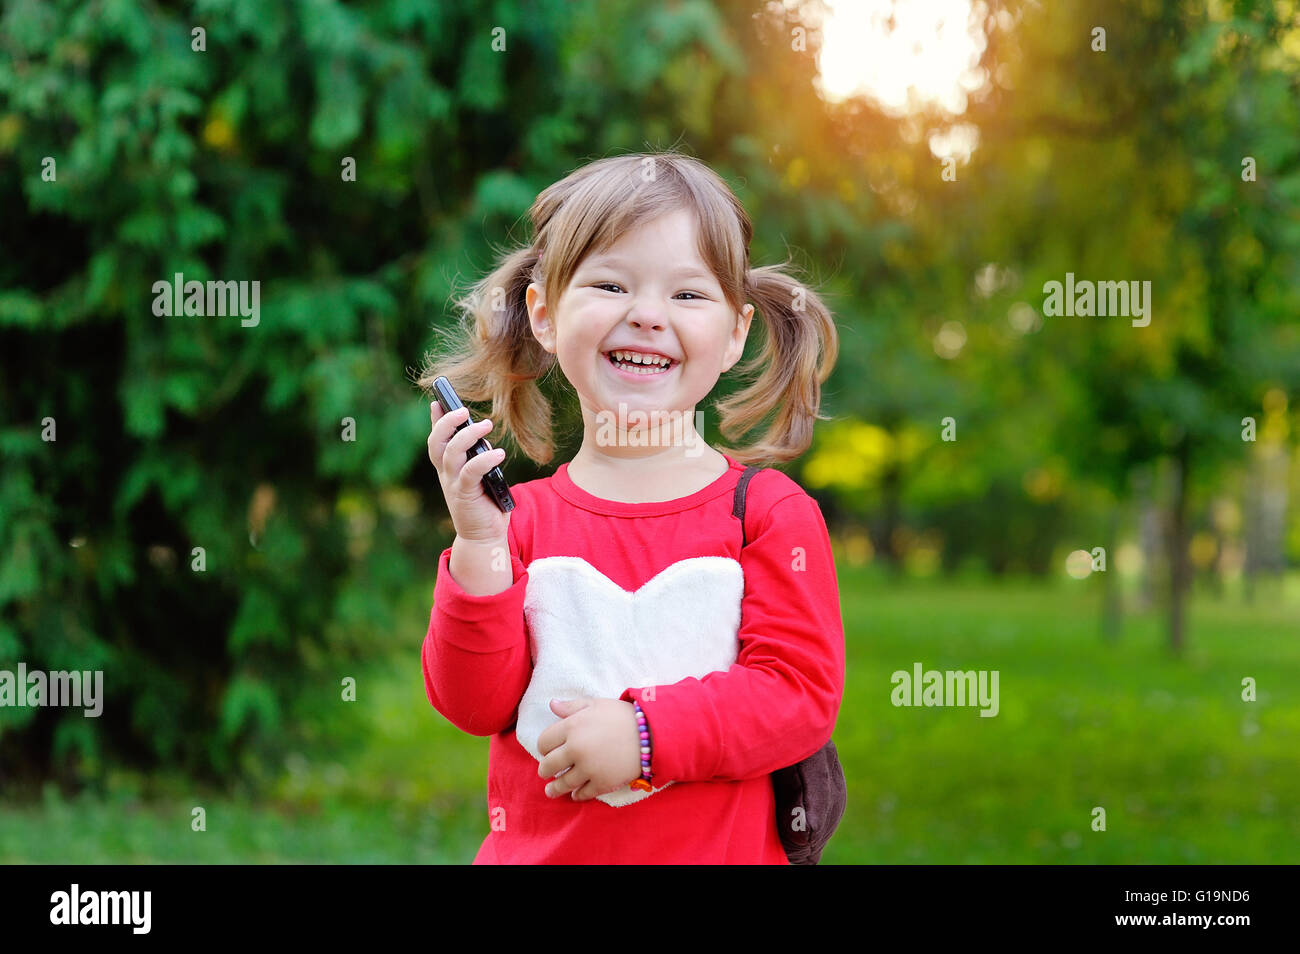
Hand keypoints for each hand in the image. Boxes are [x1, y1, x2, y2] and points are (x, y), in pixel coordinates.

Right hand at [427, 400, 509, 542]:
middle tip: (463, 410)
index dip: (436, 421)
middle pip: (437, 442)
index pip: (437, 439)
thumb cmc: (484, 502)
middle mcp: (445, 473)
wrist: (483, 536)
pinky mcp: (465, 494)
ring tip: (486, 425)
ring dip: (467, 436)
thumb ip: (477, 456)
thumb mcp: (479, 474)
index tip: (437, 401)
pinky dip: (484, 460)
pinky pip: (471, 471)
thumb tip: (481, 437)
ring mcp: (452, 484)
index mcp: (447, 467)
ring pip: (452, 453)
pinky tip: (498, 453)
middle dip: (447, 422)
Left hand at [537, 697, 644, 801]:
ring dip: (555, 788)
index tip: (547, 751)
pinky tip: (575, 794)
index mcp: (572, 727)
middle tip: (546, 772)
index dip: (544, 748)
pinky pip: (583, 794)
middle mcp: (576, 749)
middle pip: (549, 765)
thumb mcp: (596, 704)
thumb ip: (571, 707)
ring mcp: (589, 768)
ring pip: (563, 783)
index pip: (544, 742)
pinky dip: (577, 795)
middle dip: (546, 770)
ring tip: (551, 791)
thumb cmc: (622, 716)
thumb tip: (552, 704)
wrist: (651, 733)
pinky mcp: (602, 783)